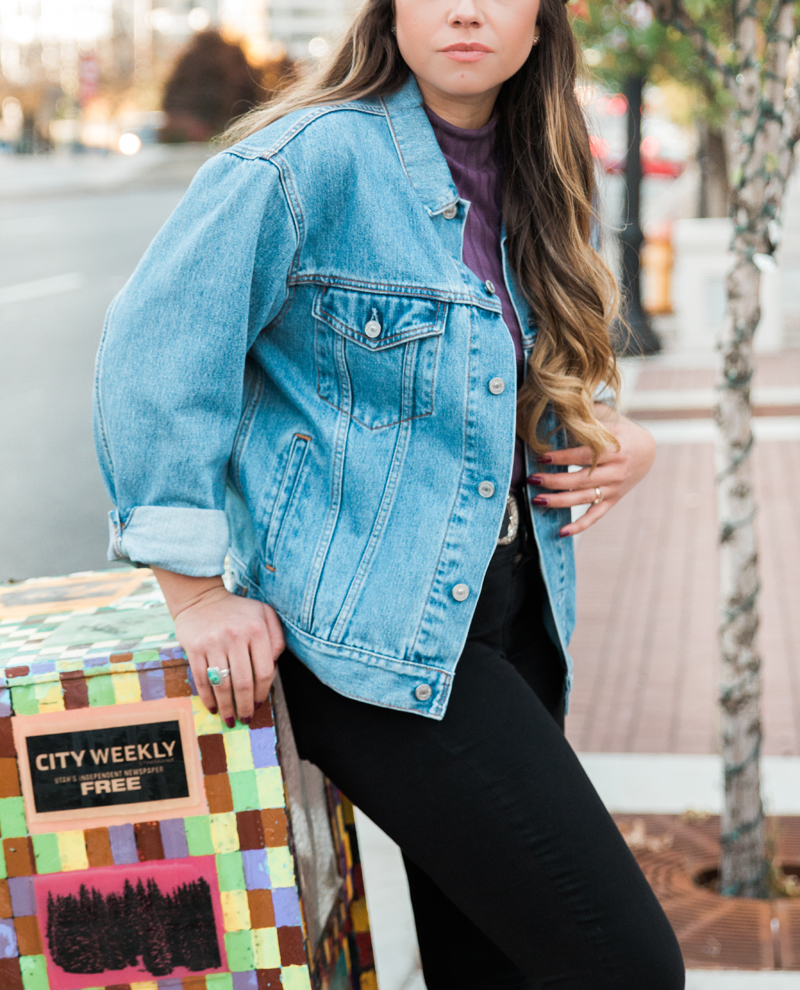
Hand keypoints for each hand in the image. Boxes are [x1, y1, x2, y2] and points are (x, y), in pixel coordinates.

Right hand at [152, 569, 284, 724]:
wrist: (202, 598)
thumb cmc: (238, 611)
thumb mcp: (264, 614)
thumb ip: (276, 638)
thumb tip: (274, 667)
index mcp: (257, 629)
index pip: (264, 671)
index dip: (263, 692)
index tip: (260, 704)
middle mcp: (236, 636)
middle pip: (243, 682)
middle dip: (245, 706)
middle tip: (245, 719)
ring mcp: (213, 642)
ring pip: (222, 684)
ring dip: (227, 707)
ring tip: (230, 719)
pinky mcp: (194, 647)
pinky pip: (202, 679)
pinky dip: (208, 697)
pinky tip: (213, 707)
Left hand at [527, 405, 655, 537]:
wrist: (646, 450)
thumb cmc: (618, 430)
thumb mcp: (605, 419)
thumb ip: (584, 418)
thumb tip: (554, 404)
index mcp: (614, 449)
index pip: (584, 456)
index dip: (562, 458)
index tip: (541, 457)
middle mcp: (615, 471)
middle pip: (580, 479)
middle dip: (554, 481)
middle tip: (532, 479)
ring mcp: (614, 488)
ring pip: (583, 498)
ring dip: (559, 501)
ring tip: (537, 500)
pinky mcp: (612, 500)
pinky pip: (595, 516)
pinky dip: (579, 526)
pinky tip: (561, 532)